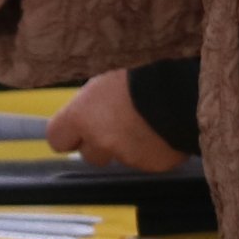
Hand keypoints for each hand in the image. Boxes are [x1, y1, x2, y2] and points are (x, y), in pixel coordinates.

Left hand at [48, 69, 188, 173]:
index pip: (57, 139)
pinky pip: (147, 161)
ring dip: (127, 147)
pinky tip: (162, 130)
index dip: (68, 135)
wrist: (182, 89)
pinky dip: (152, 150)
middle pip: (89, 154)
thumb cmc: (142, 73)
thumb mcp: (106, 79)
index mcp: (81, 116)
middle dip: (100, 143)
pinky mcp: (153, 165)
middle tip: (117, 123)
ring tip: (145, 122)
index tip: (76, 129)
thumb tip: (85, 112)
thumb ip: (90, 103)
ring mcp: (127, 156)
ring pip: (120, 158)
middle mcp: (100, 140)